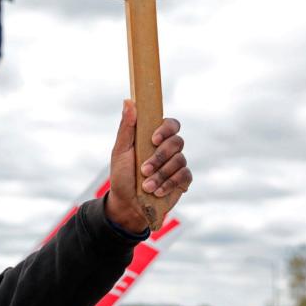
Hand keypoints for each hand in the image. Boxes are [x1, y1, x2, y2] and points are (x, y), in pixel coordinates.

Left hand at [106, 100, 191, 232]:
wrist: (126, 204)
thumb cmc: (122, 176)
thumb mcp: (120, 152)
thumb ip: (126, 127)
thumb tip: (128, 101)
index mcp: (154, 138)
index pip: (171, 124)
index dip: (166, 129)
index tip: (153, 140)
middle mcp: (168, 149)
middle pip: (177, 142)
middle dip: (160, 157)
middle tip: (144, 170)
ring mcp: (177, 164)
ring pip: (180, 161)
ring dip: (161, 175)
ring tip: (146, 186)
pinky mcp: (182, 180)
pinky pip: (184, 176)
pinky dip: (169, 184)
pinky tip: (157, 191)